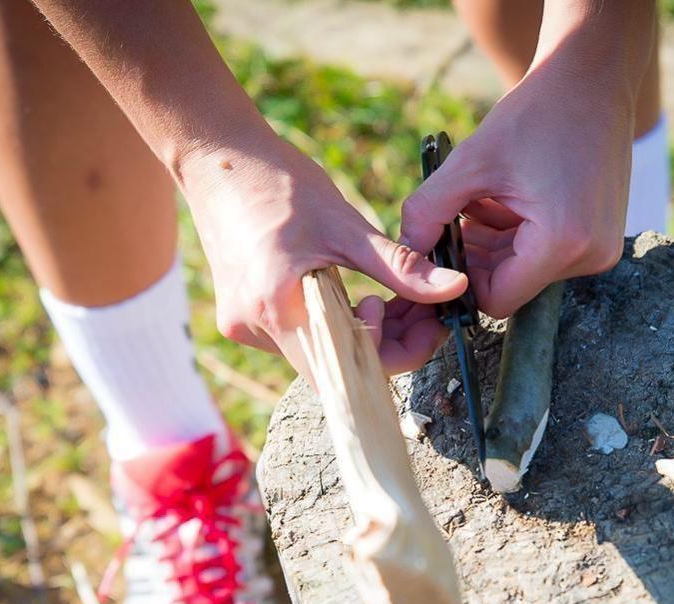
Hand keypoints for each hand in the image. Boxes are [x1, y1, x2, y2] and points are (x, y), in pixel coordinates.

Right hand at [178, 131, 467, 374]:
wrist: (217, 160)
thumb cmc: (279, 185)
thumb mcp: (348, 228)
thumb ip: (401, 268)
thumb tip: (456, 288)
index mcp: (278, 310)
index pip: (347, 372)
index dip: (396, 354)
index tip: (425, 318)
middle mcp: (255, 330)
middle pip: (337, 367)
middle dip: (388, 341)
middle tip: (421, 307)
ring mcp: (244, 327)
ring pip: (321, 353)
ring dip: (363, 331)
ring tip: (391, 293)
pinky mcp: (243, 316)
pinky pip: (301, 337)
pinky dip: (334, 321)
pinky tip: (354, 292)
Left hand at [401, 39, 635, 318]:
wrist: (591, 80)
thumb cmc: (534, 114)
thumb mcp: (470, 163)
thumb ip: (428, 212)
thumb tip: (404, 251)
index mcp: (562, 242)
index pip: (496, 300)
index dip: (460, 279)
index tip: (439, 247)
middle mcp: (590, 256)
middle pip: (511, 285)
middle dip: (477, 257)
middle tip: (454, 216)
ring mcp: (600, 249)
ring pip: (525, 270)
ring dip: (495, 243)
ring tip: (482, 198)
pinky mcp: (601, 238)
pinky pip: (545, 254)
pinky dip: (517, 234)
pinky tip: (505, 197)